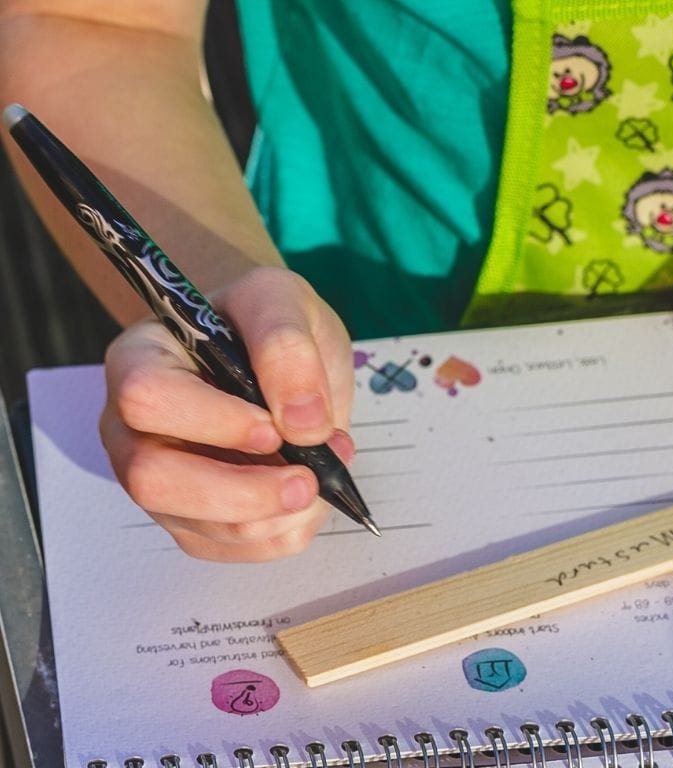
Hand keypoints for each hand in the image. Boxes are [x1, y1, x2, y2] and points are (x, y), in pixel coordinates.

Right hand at [99, 266, 354, 561]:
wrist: (272, 351)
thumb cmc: (263, 322)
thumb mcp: (282, 301)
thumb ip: (287, 349)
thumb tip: (305, 426)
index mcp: (140, 361)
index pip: (148, 400)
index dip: (213, 422)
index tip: (275, 428)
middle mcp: (134, 428)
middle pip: (153, 480)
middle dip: (240, 493)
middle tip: (308, 481)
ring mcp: (160, 480)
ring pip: (194, 527)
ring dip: (272, 518)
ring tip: (322, 479)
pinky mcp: (193, 518)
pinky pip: (228, 549)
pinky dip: (279, 536)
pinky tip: (309, 502)